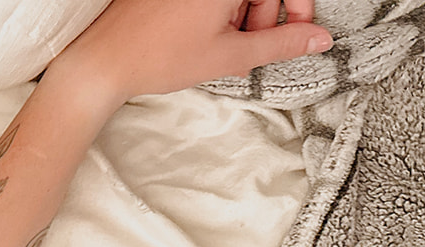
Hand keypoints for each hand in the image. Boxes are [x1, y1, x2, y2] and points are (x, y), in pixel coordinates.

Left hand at [44, 0, 330, 114]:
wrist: (105, 61)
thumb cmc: (158, 56)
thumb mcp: (230, 54)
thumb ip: (280, 43)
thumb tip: (319, 38)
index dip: (300, 7)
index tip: (300, 31)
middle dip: (266, 16)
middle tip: (249, 48)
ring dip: (243, 19)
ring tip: (223, 50)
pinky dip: (221, 15)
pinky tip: (208, 41)